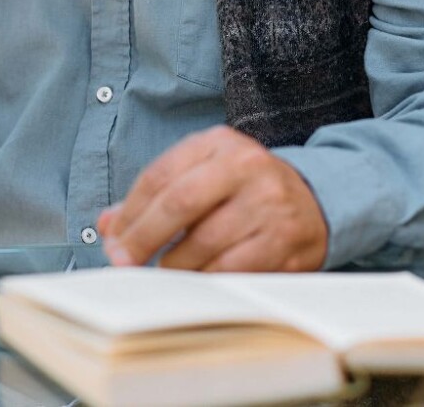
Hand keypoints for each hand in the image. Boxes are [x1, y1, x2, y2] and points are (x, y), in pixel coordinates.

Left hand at [97, 127, 327, 271]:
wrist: (315, 201)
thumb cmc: (244, 191)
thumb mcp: (203, 177)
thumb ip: (156, 197)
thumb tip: (108, 226)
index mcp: (219, 142)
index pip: (160, 175)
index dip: (130, 212)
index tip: (113, 239)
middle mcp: (246, 165)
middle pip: (179, 203)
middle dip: (143, 239)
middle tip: (124, 262)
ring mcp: (269, 202)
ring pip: (204, 243)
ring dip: (174, 266)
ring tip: (164, 272)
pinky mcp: (286, 239)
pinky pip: (233, 269)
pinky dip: (207, 279)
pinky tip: (196, 281)